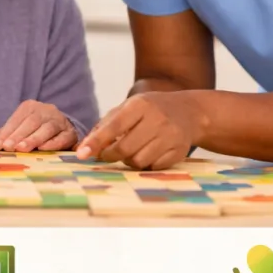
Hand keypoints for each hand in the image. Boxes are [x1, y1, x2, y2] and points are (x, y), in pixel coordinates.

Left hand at [0, 101, 77, 151]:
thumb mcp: (18, 130)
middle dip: (18, 136)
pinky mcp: (70, 132)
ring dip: (34, 139)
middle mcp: (45, 110)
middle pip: (30, 123)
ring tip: (22, 149)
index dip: (6, 133)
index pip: (16, 120)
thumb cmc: (35, 129)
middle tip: (8, 148)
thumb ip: (4, 136)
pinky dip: (53, 143)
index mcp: (29, 107)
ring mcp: (59, 120)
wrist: (63, 127)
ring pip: (46, 128)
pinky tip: (44, 149)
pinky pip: (62, 137)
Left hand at [74, 91, 203, 168]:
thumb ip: (105, 125)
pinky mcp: (179, 151)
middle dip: (110, 155)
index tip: (82, 154)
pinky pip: (153, 167)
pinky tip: (148, 153)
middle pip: (125, 148)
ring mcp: (170, 136)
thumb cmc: (151, 110)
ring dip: (129, 161)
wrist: (190, 112)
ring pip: (138, 161)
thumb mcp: (128, 108)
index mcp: (140, 105)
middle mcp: (157, 119)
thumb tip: (83, 147)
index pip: (114, 126)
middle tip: (105, 155)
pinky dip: (146, 164)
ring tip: (131, 151)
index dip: (97, 142)